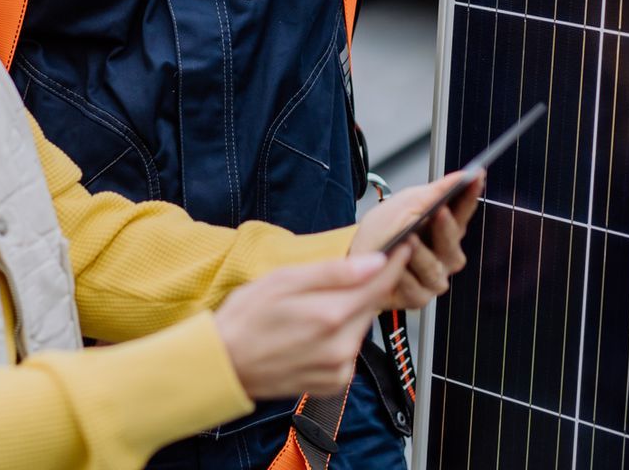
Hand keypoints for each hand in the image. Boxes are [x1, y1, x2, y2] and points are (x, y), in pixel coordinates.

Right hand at [214, 253, 407, 399]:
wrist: (225, 365)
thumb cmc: (246, 318)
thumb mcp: (284, 280)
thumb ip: (333, 272)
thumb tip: (375, 262)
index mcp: (331, 316)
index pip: (380, 284)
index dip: (395, 263)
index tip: (403, 246)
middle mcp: (342, 347)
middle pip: (372, 306)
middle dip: (366, 287)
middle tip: (345, 275)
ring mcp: (340, 368)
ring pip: (361, 327)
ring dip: (351, 312)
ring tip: (316, 306)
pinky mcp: (335, 382)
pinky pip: (350, 350)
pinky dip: (341, 336)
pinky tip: (315, 331)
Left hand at [348, 171, 482, 309]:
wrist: (354, 257)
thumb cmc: (383, 229)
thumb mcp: (405, 203)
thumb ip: (435, 191)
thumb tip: (461, 175)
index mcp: (445, 230)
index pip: (463, 212)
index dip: (470, 196)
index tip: (475, 178)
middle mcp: (445, 257)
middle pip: (452, 244)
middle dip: (445, 228)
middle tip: (438, 212)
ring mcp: (433, 279)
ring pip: (433, 268)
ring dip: (420, 254)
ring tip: (409, 239)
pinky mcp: (417, 298)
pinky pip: (414, 288)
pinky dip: (402, 276)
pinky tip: (394, 268)